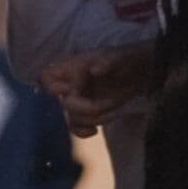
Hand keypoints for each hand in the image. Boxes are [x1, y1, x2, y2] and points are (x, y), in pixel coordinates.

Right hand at [39, 46, 160, 132]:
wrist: (140, 72)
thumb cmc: (126, 59)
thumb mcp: (118, 56)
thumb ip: (106, 61)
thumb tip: (94, 69)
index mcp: (72, 68)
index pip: (46, 78)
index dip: (51, 88)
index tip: (70, 91)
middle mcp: (71, 85)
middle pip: (64, 104)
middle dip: (85, 108)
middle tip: (107, 103)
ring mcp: (79, 100)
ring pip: (72, 118)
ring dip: (92, 119)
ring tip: (113, 111)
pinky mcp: (88, 113)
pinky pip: (76, 127)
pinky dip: (84, 132)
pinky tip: (95, 130)